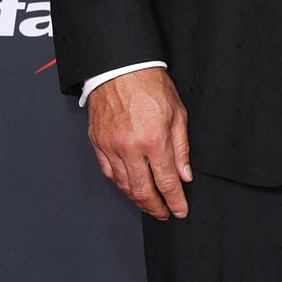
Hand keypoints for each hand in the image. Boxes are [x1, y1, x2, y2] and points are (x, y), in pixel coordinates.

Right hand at [86, 68, 192, 219]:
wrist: (120, 68)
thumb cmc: (149, 85)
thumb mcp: (178, 114)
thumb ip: (181, 149)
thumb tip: (184, 175)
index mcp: (154, 140)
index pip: (167, 182)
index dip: (175, 201)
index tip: (180, 210)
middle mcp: (130, 147)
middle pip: (143, 191)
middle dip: (155, 207)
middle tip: (164, 214)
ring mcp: (111, 147)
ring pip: (124, 185)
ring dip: (137, 199)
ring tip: (148, 204)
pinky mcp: (98, 143)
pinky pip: (108, 172)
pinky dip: (120, 184)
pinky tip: (128, 188)